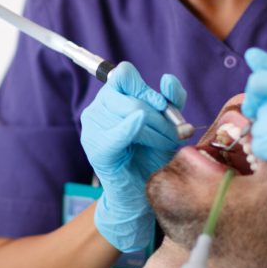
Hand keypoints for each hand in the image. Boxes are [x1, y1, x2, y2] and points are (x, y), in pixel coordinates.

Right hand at [81, 62, 186, 251]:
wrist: (144, 192)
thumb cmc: (152, 155)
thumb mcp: (167, 123)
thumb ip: (171, 100)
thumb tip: (167, 80)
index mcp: (113, 97)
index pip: (124, 75)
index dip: (145, 88)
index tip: (162, 107)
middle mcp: (98, 108)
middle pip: (132, 97)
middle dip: (159, 117)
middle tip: (173, 135)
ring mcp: (94, 128)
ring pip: (131, 114)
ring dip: (156, 131)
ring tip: (163, 145)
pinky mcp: (97, 148)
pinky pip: (116, 133)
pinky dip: (129, 128)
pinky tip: (138, 126)